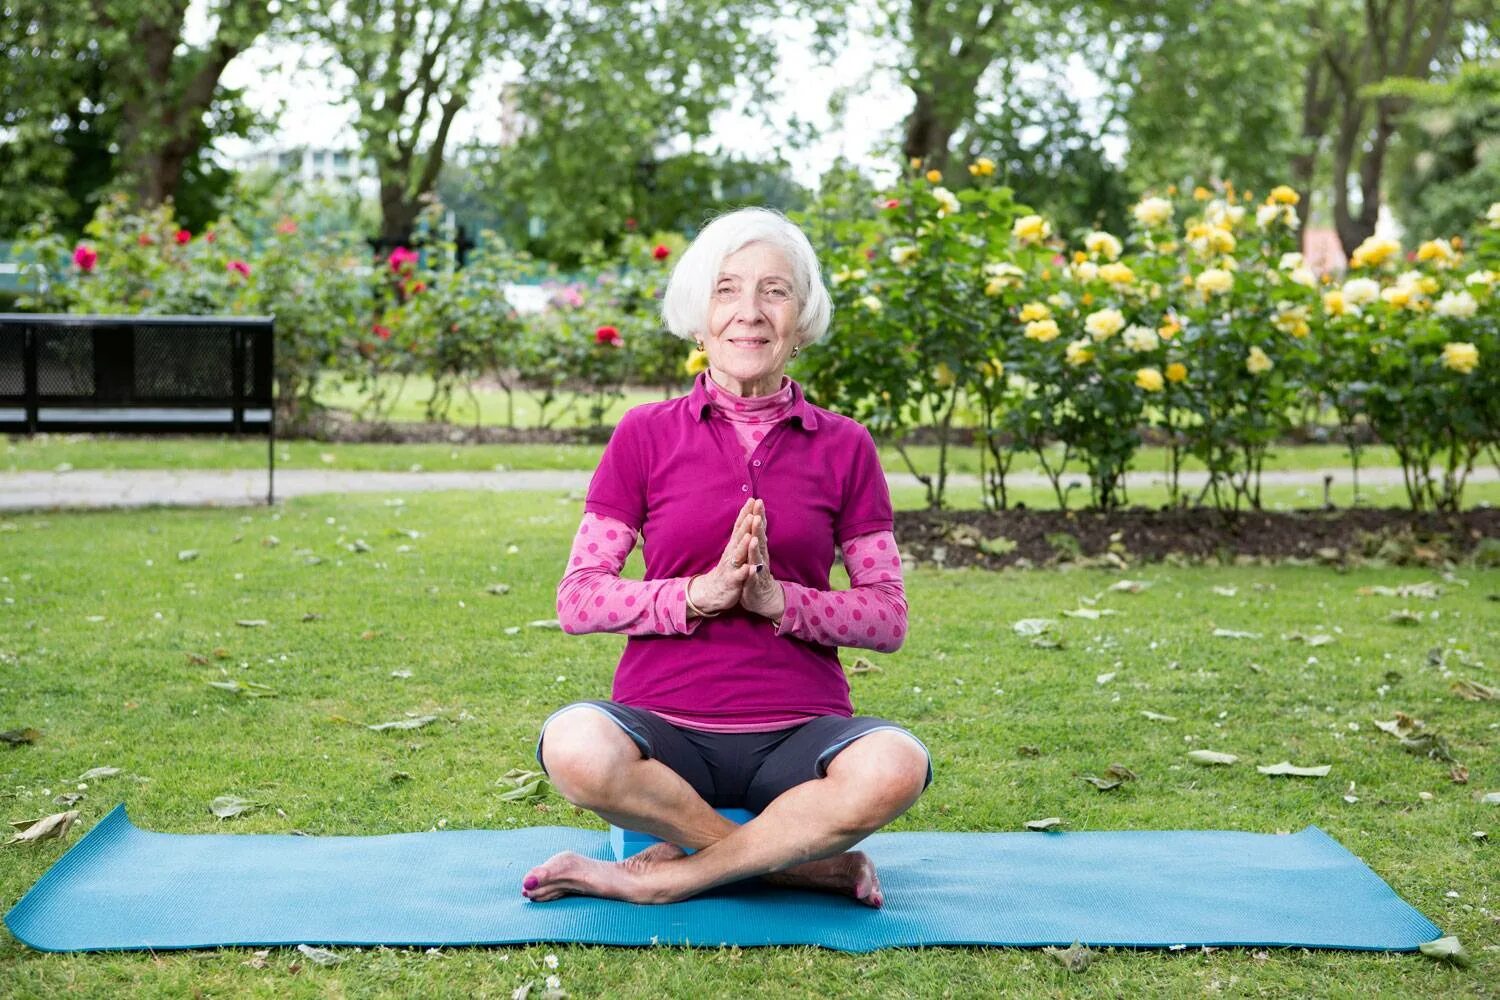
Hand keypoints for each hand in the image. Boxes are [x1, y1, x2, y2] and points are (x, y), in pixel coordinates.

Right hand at [686, 498, 757, 614]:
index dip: (746, 513)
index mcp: (734, 546)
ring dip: (744, 546)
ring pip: (738, 555)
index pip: (740, 526)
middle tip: (753, 512)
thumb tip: (747, 516)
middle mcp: (731, 553)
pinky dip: (746, 572)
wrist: (713, 592)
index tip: (753, 500)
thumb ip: (740, 535)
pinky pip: (740, 576)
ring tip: (751, 536)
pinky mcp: (733, 581)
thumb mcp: (734, 550)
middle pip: (739, 537)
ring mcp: (731, 567)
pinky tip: (751, 568)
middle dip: (746, 525)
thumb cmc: (727, 569)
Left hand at [738, 499, 784, 621]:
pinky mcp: (755, 584)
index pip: (758, 529)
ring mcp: (759, 570)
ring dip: (756, 548)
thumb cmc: (757, 572)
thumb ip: (757, 536)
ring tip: (754, 537)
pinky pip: (754, 578)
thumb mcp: (756, 552)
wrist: (764, 598)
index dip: (757, 515)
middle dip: (758, 527)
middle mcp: (761, 557)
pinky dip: (753, 573)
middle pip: (759, 539)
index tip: (757, 500)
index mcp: (758, 548)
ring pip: (757, 557)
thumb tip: (757, 516)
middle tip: (757, 513)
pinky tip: (753, 568)